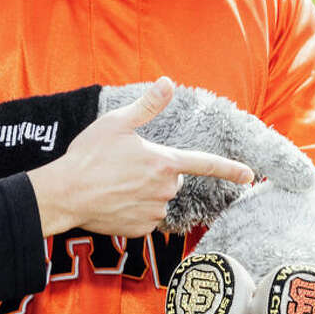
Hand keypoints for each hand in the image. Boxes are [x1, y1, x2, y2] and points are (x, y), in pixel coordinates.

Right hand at [25, 78, 254, 236]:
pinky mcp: (140, 230)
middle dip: (157, 173)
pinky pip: (145, 217)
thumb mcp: (117, 123)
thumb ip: (148, 105)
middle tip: (126, 167)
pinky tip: (114, 201)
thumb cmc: (89, 157)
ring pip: (158, 199)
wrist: (64, 194)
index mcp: (164, 162)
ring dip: (144, 192)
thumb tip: (168, 83)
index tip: (250, 174)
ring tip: (115, 184)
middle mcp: (164, 190)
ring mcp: (153, 212)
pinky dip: (134, 210)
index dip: (230, 168)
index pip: (205, 164)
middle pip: (173, 179)